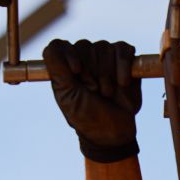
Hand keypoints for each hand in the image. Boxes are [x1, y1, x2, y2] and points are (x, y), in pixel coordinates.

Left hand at [43, 39, 141, 162]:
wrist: (113, 133)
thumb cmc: (86, 116)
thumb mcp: (67, 95)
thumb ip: (57, 69)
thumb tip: (53, 46)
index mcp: (65, 67)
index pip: (60, 46)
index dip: (68, 55)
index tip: (76, 71)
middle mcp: (84, 59)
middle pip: (84, 46)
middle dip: (90, 72)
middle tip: (94, 92)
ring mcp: (105, 58)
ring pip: (104, 48)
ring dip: (106, 75)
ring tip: (107, 93)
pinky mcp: (125, 61)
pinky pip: (123, 50)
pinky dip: (123, 66)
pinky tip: (122, 84)